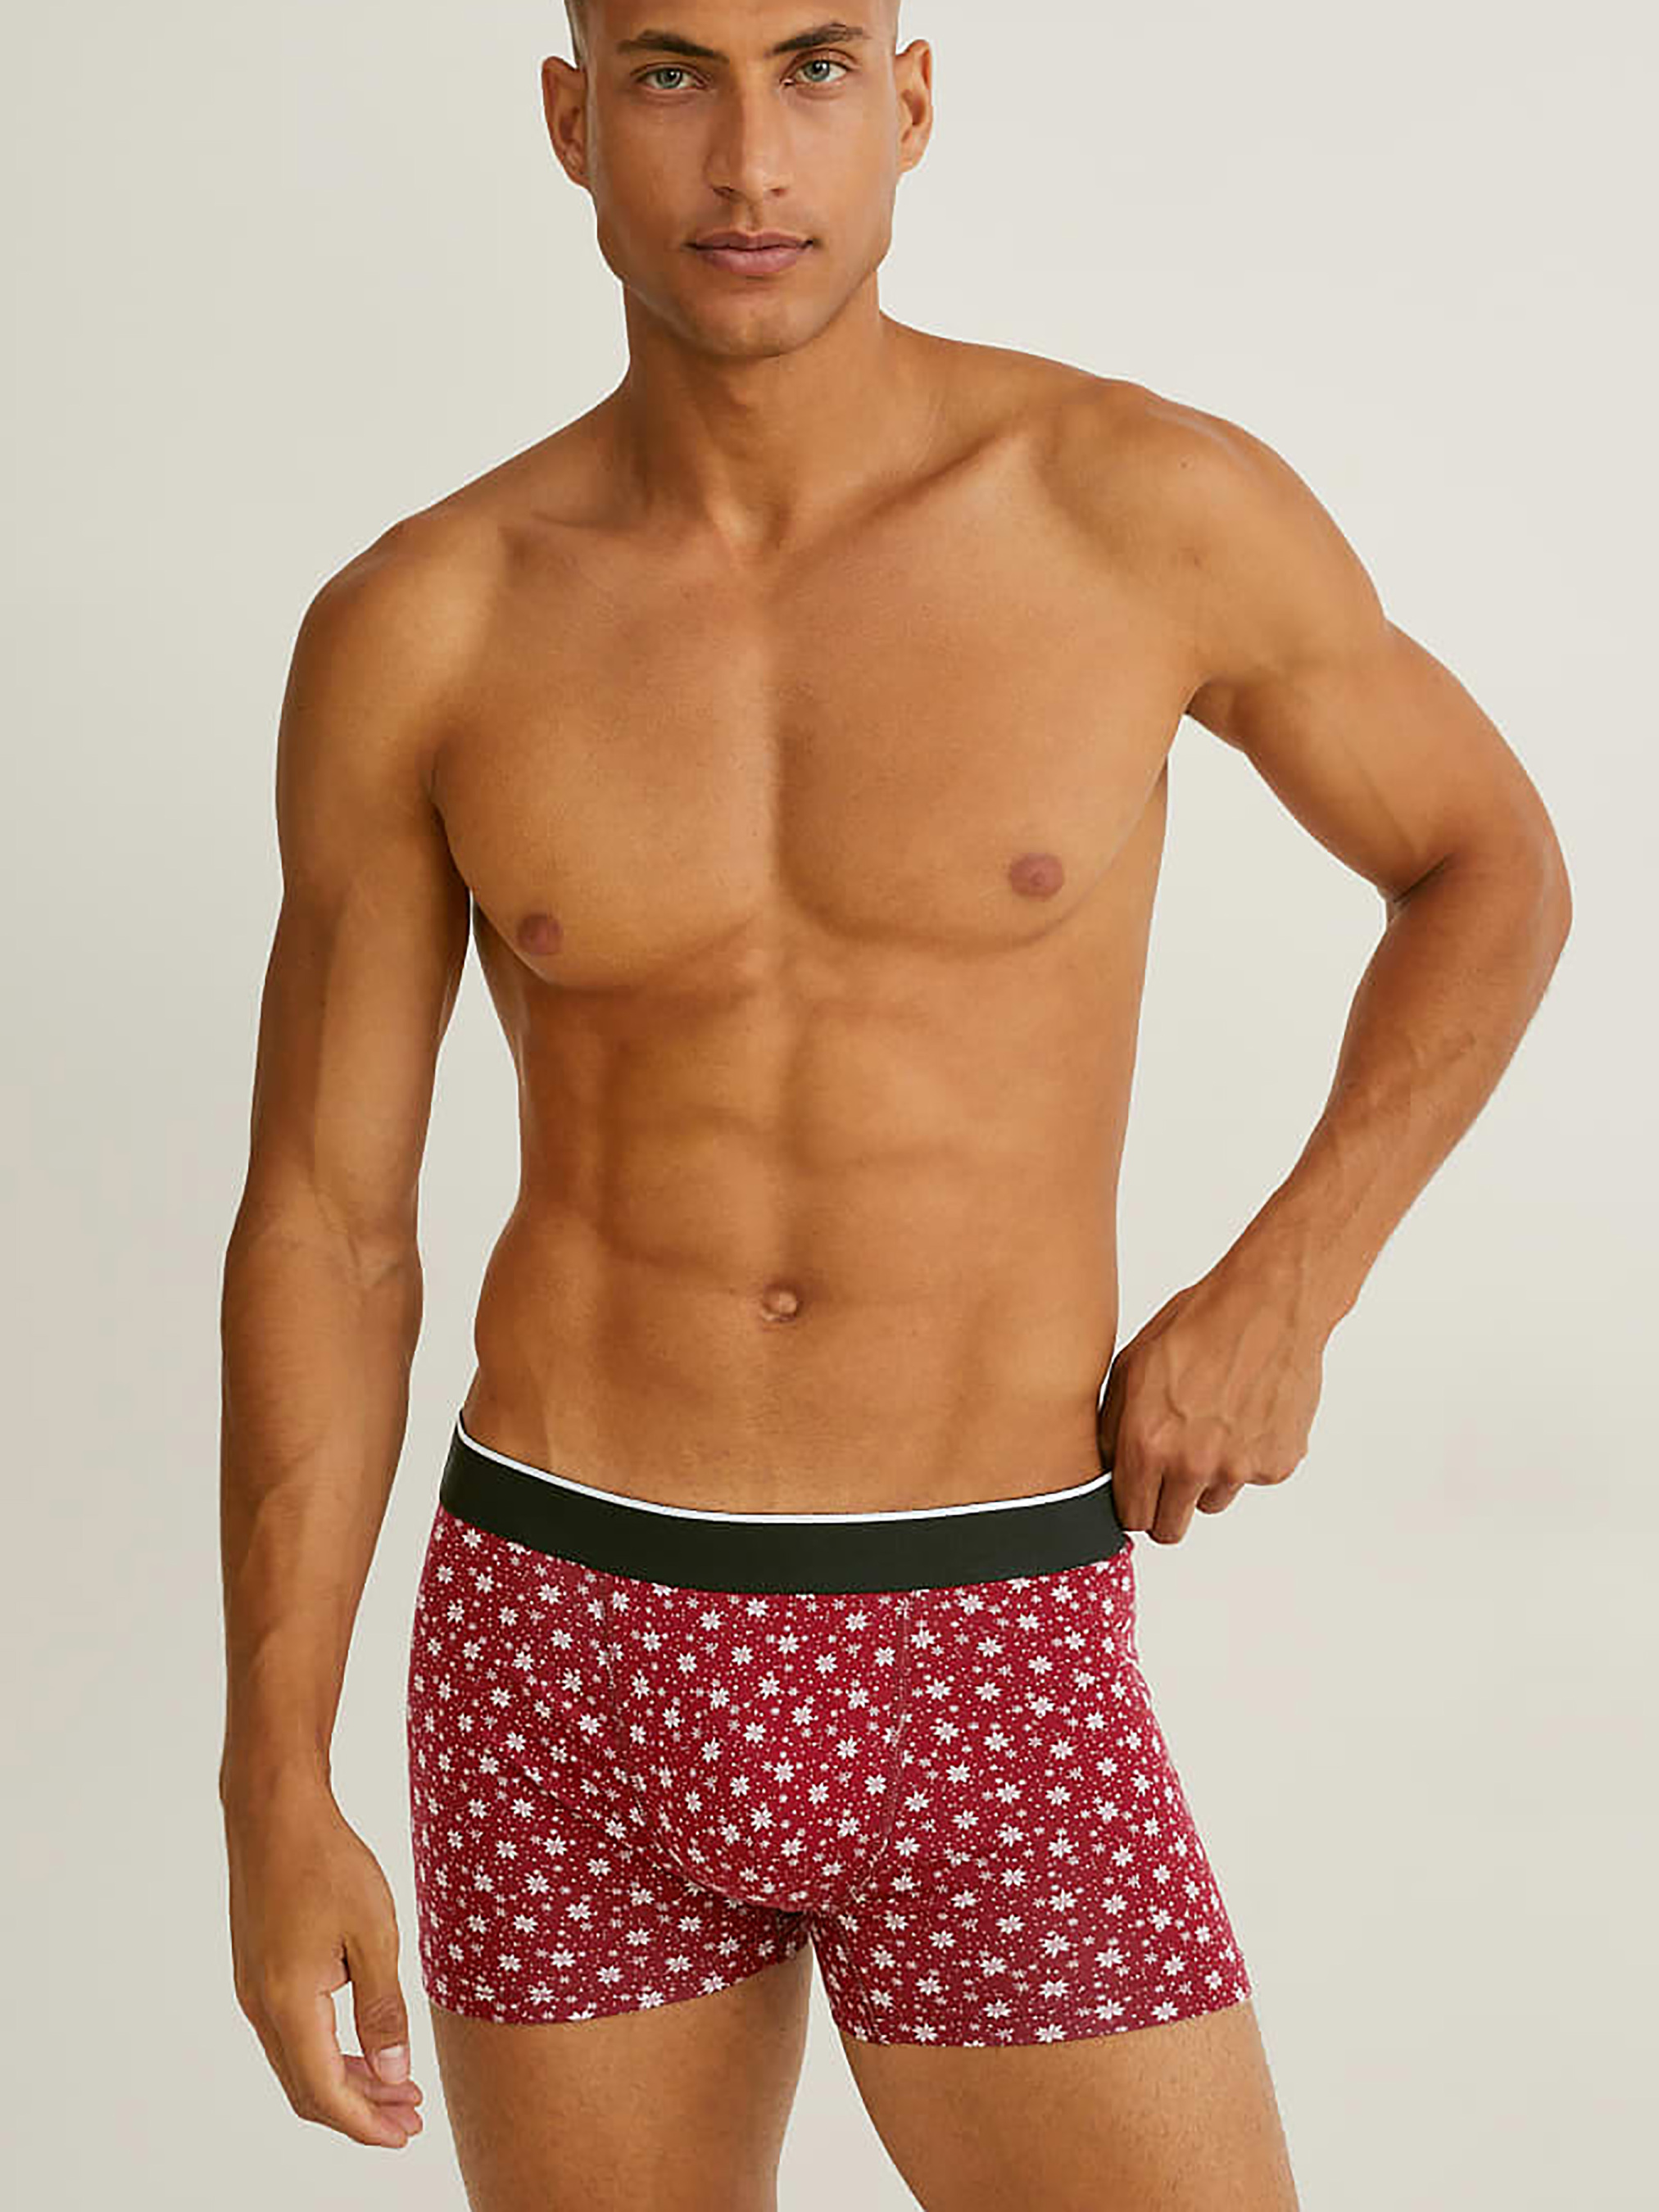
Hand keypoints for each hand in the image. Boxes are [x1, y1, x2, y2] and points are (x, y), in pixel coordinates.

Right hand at [222, 1777, 424, 2148]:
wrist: (274, 1811)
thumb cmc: (326, 1862)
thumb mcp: (373, 1934)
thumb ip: (381, 2008)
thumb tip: (391, 2072)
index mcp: (289, 2003)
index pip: (325, 2091)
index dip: (365, 2122)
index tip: (403, 2134)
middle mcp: (262, 2006)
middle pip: (308, 2087)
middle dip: (359, 2109)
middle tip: (409, 2117)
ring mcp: (254, 1989)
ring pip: (298, 2061)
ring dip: (345, 2080)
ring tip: (395, 2085)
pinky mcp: (258, 1970)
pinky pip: (291, 2033)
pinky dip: (328, 2050)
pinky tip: (362, 2040)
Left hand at [1097, 1270, 1324, 1543]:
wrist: (1268, 1305)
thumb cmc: (1199, 1324)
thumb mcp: (1131, 1365)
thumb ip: (1113, 1426)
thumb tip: (1108, 1466)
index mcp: (1147, 1443)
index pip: (1130, 1516)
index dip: (1132, 1504)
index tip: (1137, 1493)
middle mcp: (1192, 1464)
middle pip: (1170, 1528)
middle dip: (1165, 1507)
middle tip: (1170, 1474)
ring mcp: (1238, 1468)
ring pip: (1212, 1500)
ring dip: (1208, 1478)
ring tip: (1212, 1423)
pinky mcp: (1277, 1463)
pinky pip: (1252, 1477)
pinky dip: (1248, 1456)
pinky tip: (1245, 1413)